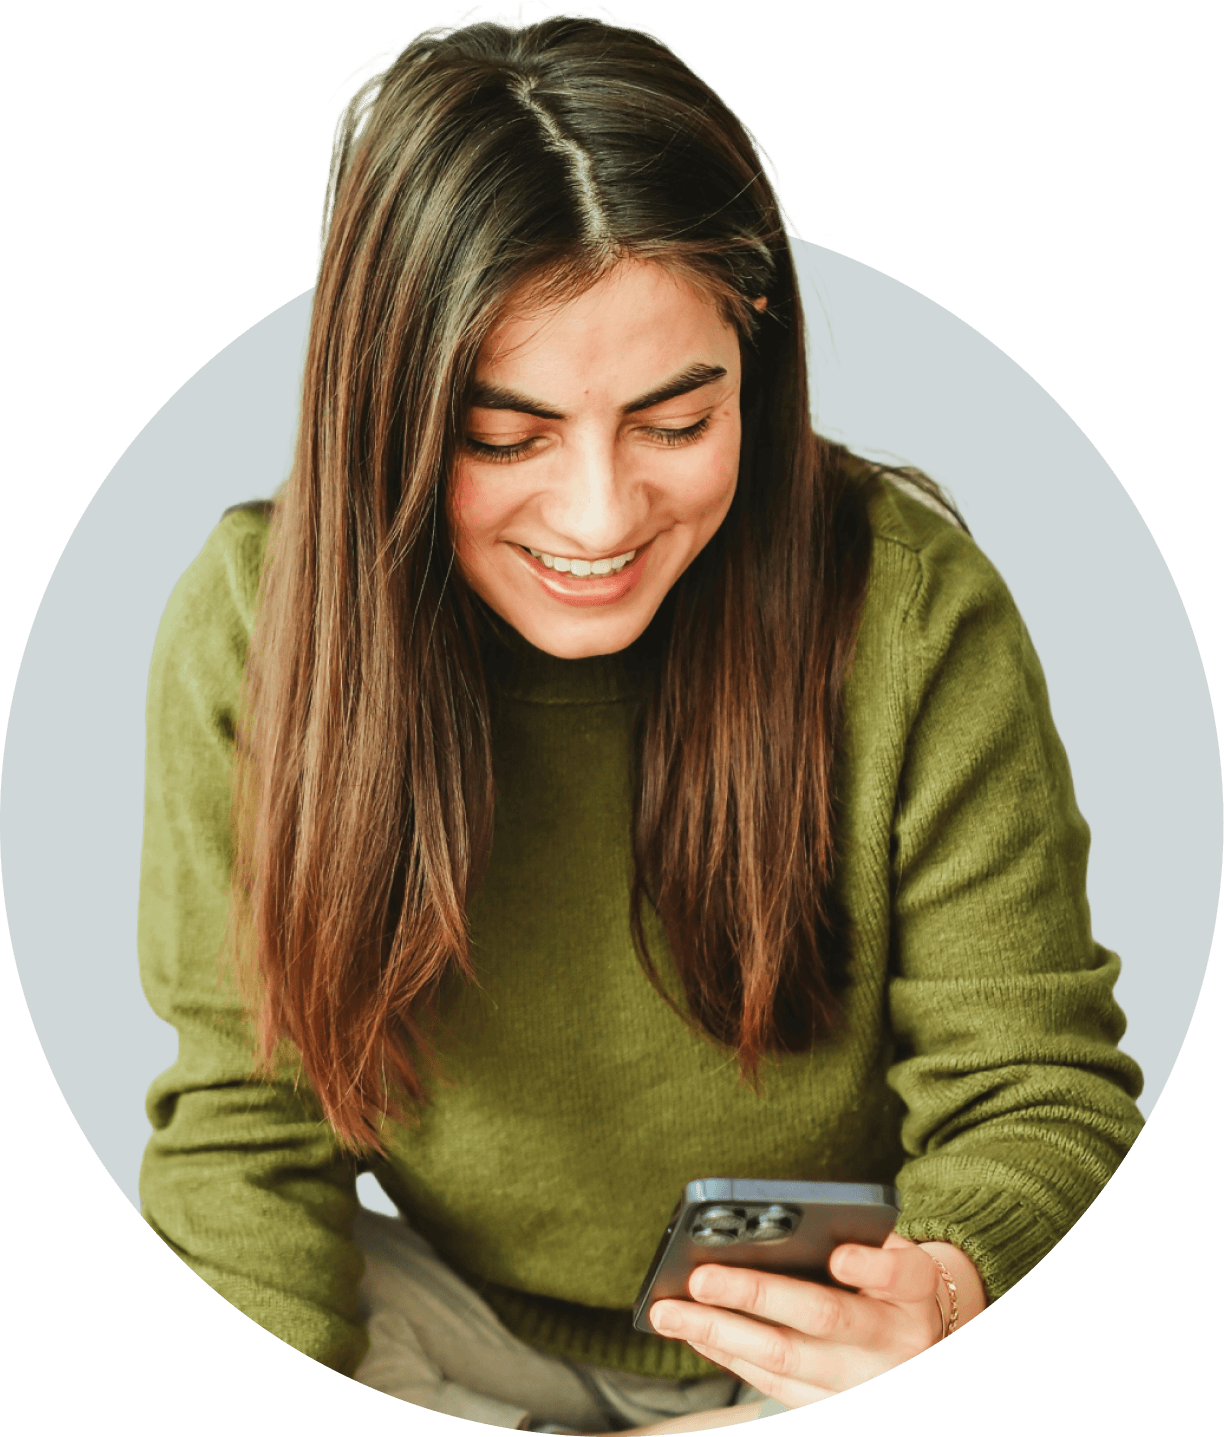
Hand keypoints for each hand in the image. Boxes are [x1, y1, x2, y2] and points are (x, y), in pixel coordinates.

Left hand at [647, 1235, 984, 1408]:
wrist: (922, 1352)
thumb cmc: (892, 1290)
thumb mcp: (897, 1258)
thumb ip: (861, 1241)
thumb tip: (791, 1223)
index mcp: (914, 1294)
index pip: (900, 1276)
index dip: (871, 1268)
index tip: (840, 1256)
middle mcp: (891, 1343)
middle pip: (821, 1318)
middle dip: (755, 1296)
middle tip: (700, 1277)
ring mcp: (860, 1385)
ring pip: (783, 1361)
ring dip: (719, 1333)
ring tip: (669, 1312)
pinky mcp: (830, 1409)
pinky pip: (771, 1387)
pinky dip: (727, 1356)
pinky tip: (694, 1332)